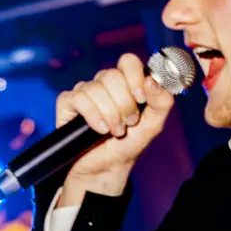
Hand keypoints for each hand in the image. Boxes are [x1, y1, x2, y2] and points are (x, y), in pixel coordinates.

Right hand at [51, 53, 178, 209]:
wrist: (107, 168)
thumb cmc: (128, 145)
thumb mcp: (153, 125)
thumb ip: (162, 101)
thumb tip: (152, 80)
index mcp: (125, 82)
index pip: (128, 61)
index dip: (134, 76)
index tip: (140, 99)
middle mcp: (104, 84)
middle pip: (111, 75)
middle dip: (122, 104)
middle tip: (127, 123)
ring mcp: (84, 92)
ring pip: (95, 88)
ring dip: (108, 114)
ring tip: (113, 131)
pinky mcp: (68, 103)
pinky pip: (77, 98)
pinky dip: (91, 115)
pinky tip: (97, 129)